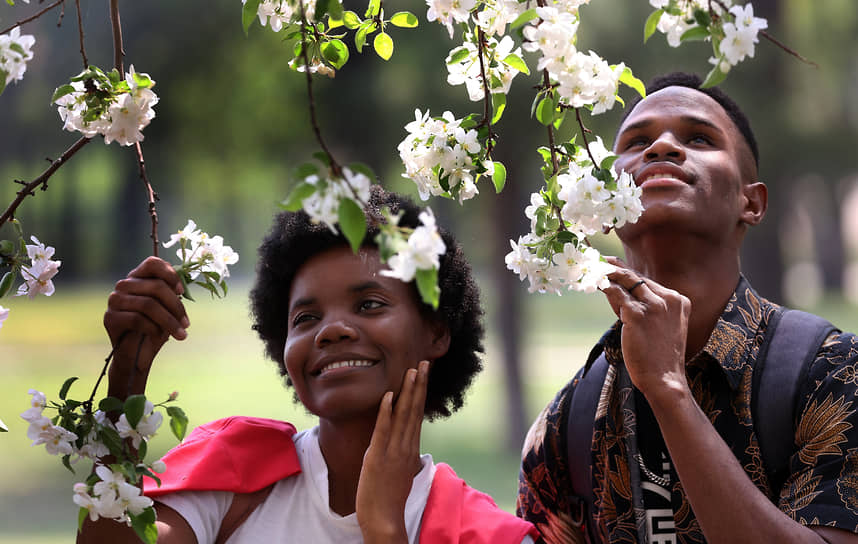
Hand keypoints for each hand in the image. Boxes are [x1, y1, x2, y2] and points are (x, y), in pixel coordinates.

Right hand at [103, 256, 188, 398]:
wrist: (137, 356)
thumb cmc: (155, 329)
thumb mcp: (168, 309)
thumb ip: (172, 293)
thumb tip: (182, 286)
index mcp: (139, 278)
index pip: (152, 263)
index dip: (170, 274)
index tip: (181, 291)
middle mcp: (124, 285)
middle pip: (156, 286)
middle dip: (176, 306)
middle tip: (186, 324)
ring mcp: (114, 300)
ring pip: (148, 304)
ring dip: (169, 321)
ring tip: (181, 334)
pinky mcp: (110, 318)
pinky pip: (137, 319)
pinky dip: (153, 328)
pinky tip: (157, 336)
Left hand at [356, 360, 428, 543]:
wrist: (384, 519)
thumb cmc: (389, 497)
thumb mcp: (400, 470)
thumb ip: (403, 453)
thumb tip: (406, 443)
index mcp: (410, 447)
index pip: (417, 413)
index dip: (420, 392)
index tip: (423, 373)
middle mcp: (405, 446)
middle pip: (414, 409)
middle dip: (419, 384)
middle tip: (424, 362)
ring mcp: (393, 450)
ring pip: (403, 415)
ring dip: (407, 391)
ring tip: (412, 370)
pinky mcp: (378, 456)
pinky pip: (383, 430)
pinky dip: (386, 412)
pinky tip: (388, 395)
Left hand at [601, 258, 690, 402]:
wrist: (664, 379)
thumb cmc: (658, 356)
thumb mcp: (661, 326)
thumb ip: (646, 307)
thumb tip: (617, 290)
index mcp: (678, 300)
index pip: (646, 281)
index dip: (625, 273)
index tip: (609, 264)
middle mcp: (669, 299)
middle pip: (635, 277)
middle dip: (612, 268)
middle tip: (595, 262)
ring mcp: (654, 306)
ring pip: (624, 281)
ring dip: (605, 274)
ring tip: (589, 270)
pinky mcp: (638, 314)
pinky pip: (615, 294)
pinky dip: (603, 287)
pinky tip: (592, 284)